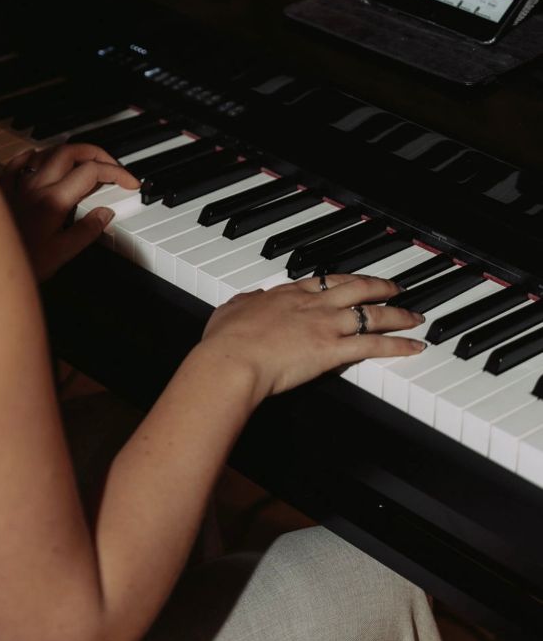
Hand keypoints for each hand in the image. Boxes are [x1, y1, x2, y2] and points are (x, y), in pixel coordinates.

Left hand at [0, 144, 139, 280]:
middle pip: (71, 152)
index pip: (92, 172)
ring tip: (85, 162)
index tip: (130, 182)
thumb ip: (86, 231)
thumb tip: (105, 214)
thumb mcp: (61, 254)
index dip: (117, 173)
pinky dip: (32, 156)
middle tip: (112, 166)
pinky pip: (17, 163)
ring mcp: (18, 186)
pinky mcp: (3, 191)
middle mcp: (36, 186)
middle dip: (97, 153)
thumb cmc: (19, 263)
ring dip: (70, 152)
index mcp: (55, 200)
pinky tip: (37, 157)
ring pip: (46, 153)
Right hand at [200, 274, 424, 400]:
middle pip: (356, 288)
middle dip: (380, 287)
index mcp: (288, 294)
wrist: (233, 360)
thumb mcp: (230, 310)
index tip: (355, 280)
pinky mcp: (334, 350)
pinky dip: (398, 345)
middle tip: (396, 288)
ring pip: (372, 314)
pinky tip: (413, 346)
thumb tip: (250, 298)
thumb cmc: (226, 341)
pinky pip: (375, 345)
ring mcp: (326, 325)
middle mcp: (313, 304)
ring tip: (415, 316)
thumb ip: (244, 302)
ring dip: (398, 314)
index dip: (345, 280)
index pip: (325, 281)